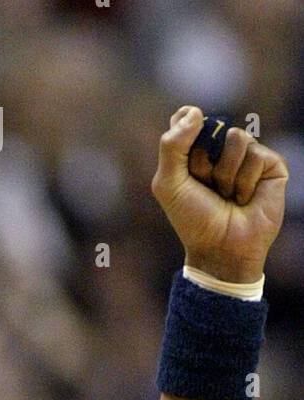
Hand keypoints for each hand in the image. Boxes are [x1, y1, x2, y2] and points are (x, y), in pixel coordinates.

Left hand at [151, 106, 287, 282]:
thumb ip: (172, 147)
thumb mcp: (169, 185)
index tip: (183, 156)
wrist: (221, 247)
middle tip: (205, 186)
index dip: (185, 128)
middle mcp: (220, 150)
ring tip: (226, 195)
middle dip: (203, 160)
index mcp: (193, 152)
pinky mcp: (270, 165)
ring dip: (225, 174)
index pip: (187, 117)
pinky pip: (256, 155)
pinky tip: (244, 198)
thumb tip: (194, 111)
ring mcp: (247, 156)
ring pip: (236, 138)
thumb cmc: (193, 219)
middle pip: (212, 126)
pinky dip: (245, 181)